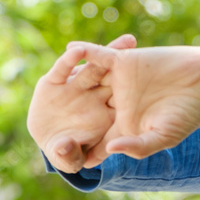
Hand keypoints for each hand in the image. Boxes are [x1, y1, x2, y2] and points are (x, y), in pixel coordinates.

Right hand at [26, 34, 135, 172]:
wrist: (46, 140)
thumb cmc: (66, 151)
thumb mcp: (69, 158)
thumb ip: (71, 156)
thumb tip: (67, 147)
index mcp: (105, 113)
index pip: (125, 99)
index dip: (138, 90)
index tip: (153, 77)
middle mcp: (93, 96)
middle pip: (112, 76)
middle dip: (124, 60)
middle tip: (135, 44)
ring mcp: (73, 88)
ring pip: (91, 67)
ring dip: (102, 52)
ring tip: (120, 41)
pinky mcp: (52, 83)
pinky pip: (62, 69)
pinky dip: (68, 60)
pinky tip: (75, 50)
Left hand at [58, 40, 199, 160]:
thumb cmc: (189, 113)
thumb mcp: (163, 137)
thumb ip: (137, 147)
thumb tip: (110, 150)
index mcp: (127, 126)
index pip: (99, 142)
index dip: (83, 152)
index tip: (64, 162)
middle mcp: (119, 105)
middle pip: (87, 114)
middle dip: (68, 121)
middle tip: (43, 130)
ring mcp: (120, 82)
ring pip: (88, 84)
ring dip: (68, 83)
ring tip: (44, 84)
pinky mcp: (125, 61)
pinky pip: (100, 56)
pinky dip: (85, 52)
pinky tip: (69, 51)